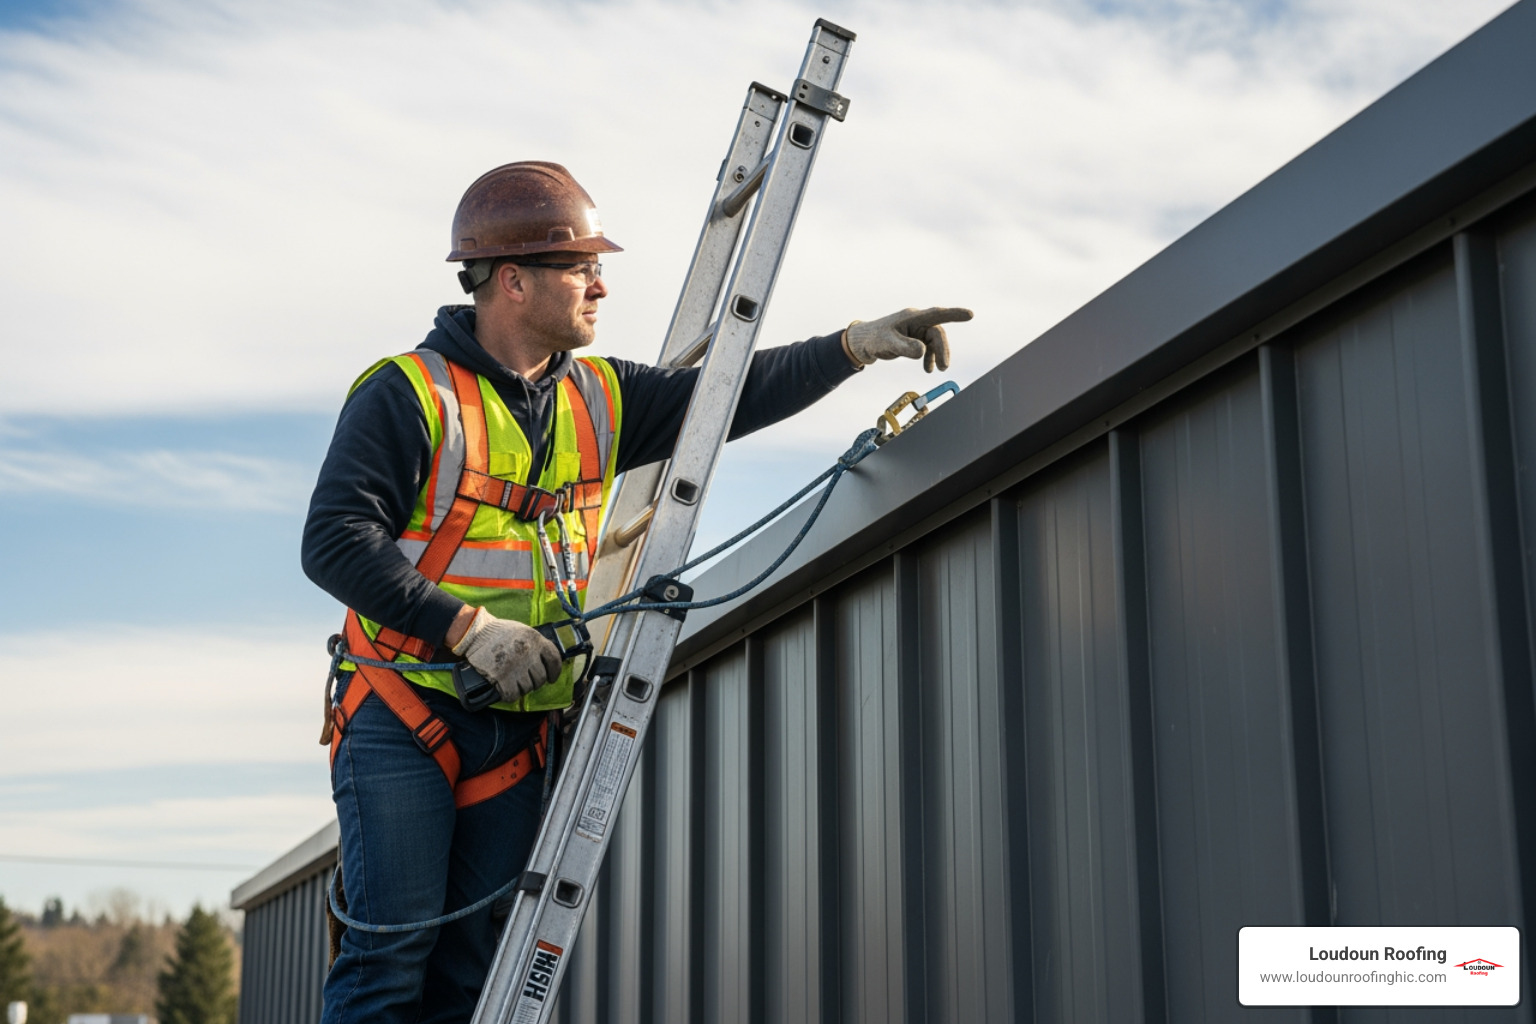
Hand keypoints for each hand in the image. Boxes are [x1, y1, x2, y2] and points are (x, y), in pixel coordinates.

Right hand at [450, 607, 561, 701]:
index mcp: (535, 639)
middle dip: (535, 682)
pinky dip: (510, 695)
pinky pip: (512, 694)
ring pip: (528, 687)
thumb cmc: (498, 632)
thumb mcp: (522, 631)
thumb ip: (535, 644)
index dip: (554, 672)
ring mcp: (515, 665)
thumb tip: (545, 661)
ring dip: (522, 688)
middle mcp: (528, 652)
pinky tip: (506, 690)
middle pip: (541, 677)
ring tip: (514, 682)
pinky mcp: (502, 676)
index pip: (554, 659)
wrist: (475, 633)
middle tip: (527, 680)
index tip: (551, 678)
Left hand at [844, 306, 971, 371]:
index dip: (954, 314)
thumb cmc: (874, 338)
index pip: (936, 314)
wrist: (863, 343)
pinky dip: (930, 358)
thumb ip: (905, 347)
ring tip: (936, 370)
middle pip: (937, 333)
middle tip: (944, 367)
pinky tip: (928, 369)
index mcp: (912, 317)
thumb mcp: (888, 343)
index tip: (969, 315)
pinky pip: (928, 347)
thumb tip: (922, 351)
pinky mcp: (914, 338)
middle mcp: (917, 321)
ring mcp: (916, 329)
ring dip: (937, 355)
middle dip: (942, 350)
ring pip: (934, 341)